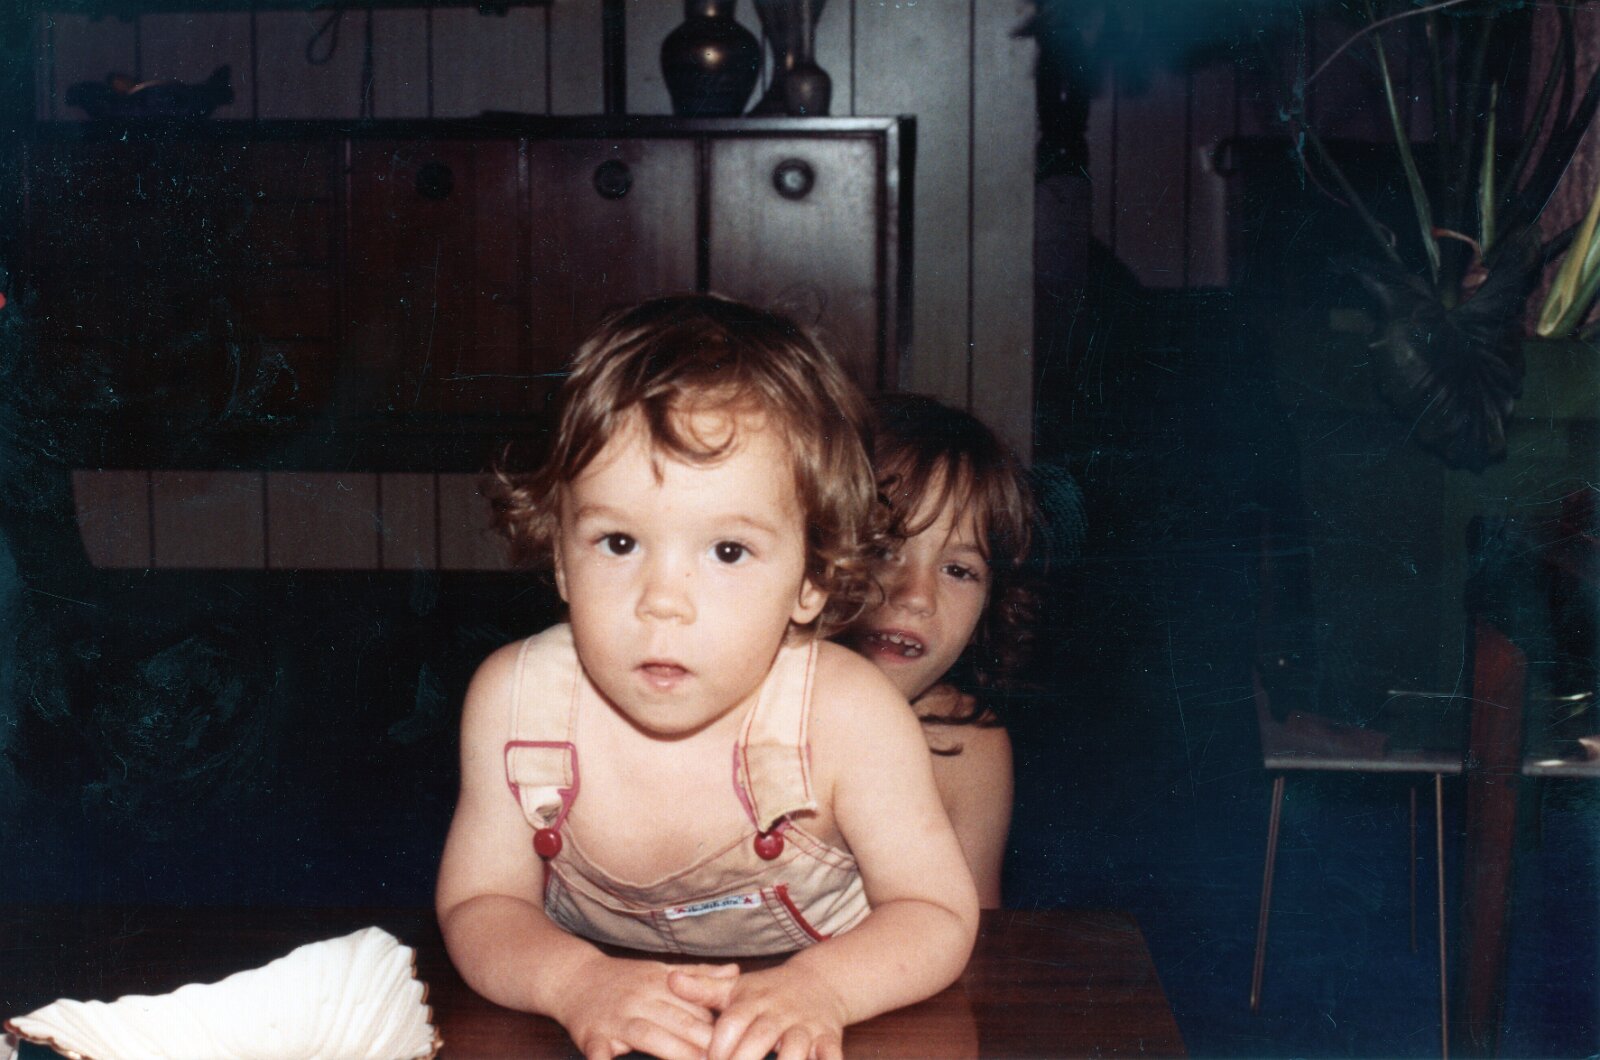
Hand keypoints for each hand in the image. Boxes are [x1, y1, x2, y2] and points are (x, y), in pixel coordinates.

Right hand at [551, 953, 737, 1059]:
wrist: (573, 978)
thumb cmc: (622, 980)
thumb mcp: (660, 971)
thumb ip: (698, 975)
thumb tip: (736, 972)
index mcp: (661, 985)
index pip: (698, 1008)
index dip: (721, 1029)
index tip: (743, 1043)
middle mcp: (641, 1000)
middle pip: (680, 1024)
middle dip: (706, 1045)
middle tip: (726, 1058)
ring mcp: (616, 1020)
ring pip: (651, 1036)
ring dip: (675, 1053)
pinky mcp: (593, 1037)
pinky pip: (601, 1055)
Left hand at [670, 963, 848, 1059]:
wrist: (821, 982)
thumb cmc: (769, 992)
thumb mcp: (735, 988)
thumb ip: (702, 989)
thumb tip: (670, 979)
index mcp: (753, 1002)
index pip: (731, 1025)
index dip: (717, 1048)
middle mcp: (778, 1014)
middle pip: (759, 1039)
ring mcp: (805, 1027)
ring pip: (796, 1049)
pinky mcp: (828, 1038)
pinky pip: (830, 1054)